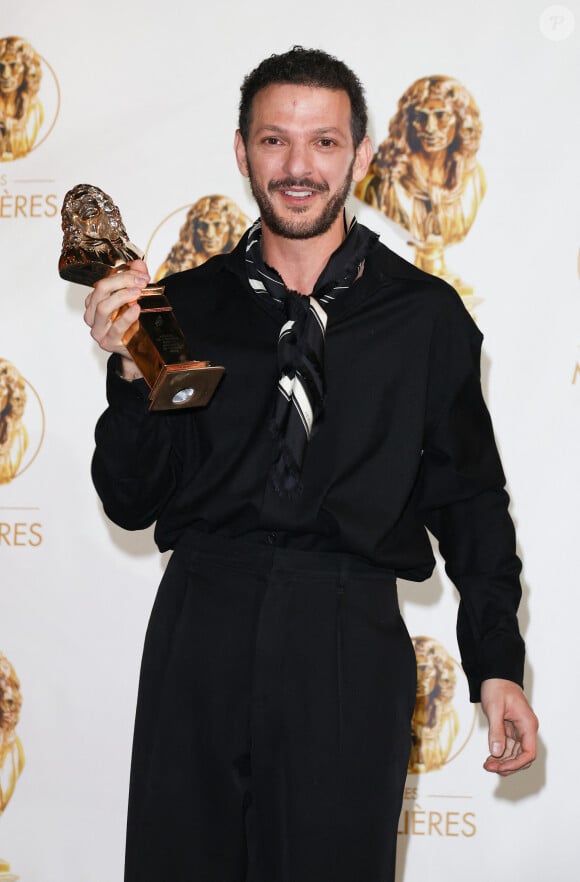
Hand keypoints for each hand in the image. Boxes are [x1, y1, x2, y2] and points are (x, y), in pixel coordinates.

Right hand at [83, 259, 149, 377]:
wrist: (138, 350)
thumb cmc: (133, 323)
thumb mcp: (135, 299)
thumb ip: (135, 280)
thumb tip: (138, 264)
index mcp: (94, 302)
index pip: (103, 282)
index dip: (122, 275)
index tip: (141, 274)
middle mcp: (92, 316)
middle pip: (101, 291)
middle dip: (122, 282)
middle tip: (141, 281)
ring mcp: (98, 330)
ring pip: (103, 308)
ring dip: (122, 297)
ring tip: (138, 292)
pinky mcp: (108, 342)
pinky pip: (115, 328)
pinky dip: (126, 317)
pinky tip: (136, 309)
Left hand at [480, 678, 537, 775]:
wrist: (495, 676)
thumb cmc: (497, 688)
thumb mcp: (494, 709)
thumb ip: (496, 731)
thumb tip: (496, 753)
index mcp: (528, 724)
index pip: (528, 753)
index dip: (516, 764)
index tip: (500, 767)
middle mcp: (526, 729)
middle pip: (522, 756)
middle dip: (507, 765)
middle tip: (488, 767)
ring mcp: (519, 730)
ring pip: (515, 753)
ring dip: (502, 761)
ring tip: (487, 765)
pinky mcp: (511, 729)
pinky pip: (509, 746)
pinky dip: (500, 754)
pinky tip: (490, 758)